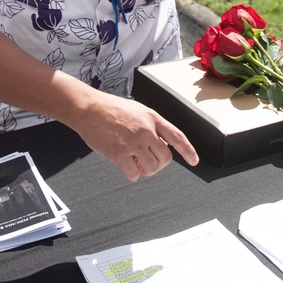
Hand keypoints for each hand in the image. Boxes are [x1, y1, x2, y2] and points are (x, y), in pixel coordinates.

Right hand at [73, 94, 198, 180]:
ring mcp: (133, 142)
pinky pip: (134, 174)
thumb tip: (162, 145)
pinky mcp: (119, 153)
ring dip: (145, 170)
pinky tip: (125, 165)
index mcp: (152, 118)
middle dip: (158, 164)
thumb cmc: (110, 108)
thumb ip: (151, 126)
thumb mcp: (138, 111)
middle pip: (165, 158)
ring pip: (151, 169)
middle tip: (147, 161)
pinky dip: (131, 174)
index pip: (177, 136)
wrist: (88, 108)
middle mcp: (146, 130)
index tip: (194, 161)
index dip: (188, 150)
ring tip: (135, 162)